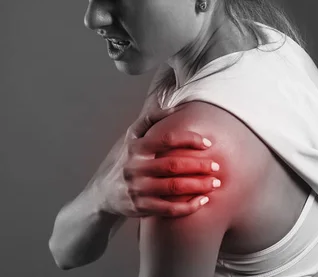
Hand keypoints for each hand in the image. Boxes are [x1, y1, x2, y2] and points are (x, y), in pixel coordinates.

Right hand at [91, 102, 218, 218]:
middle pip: (173, 165)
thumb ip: (150, 120)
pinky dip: (188, 206)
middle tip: (216, 166)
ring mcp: (137, 188)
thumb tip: (176, 108)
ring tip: (215, 184)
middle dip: (199, 166)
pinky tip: (202, 202)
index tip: (207, 144)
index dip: (189, 139)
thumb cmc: (123, 159)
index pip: (166, 139)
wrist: (101, 193)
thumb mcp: (130, 137)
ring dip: (198, 186)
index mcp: (135, 146)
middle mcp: (135, 167)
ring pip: (173, 188)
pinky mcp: (140, 207)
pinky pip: (169, 209)